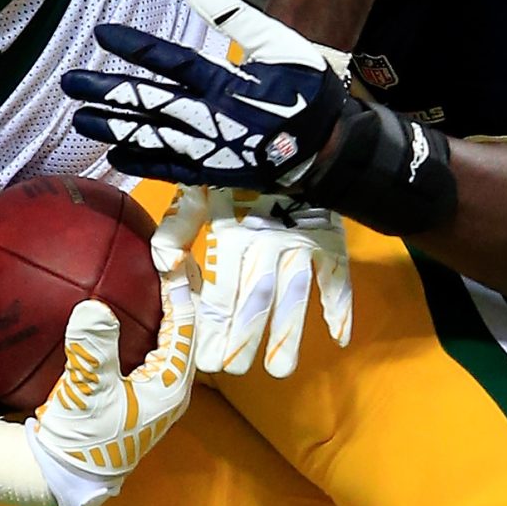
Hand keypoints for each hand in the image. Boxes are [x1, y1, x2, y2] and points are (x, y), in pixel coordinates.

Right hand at [0, 263, 198, 505]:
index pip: (185, 326)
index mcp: (171, 386)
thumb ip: (92, 351)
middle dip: (180, 290)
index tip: (168, 255)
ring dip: (164, 303)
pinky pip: (148, 343)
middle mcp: (171, 385)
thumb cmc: (81, 439)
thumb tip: (95, 308)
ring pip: (169, 334)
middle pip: (185, 326)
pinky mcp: (135, 387)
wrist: (61, 474)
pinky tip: (123, 299)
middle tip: (169, 253)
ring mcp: (154, 387)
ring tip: (153, 267)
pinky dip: (142, 319)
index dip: (179, 288)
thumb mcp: (85, 394)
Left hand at [62, 0, 352, 192]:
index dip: (137, 47)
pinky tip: (115, 155)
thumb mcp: (280, 45)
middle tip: (70, 84)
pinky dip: (143, 162)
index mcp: (226, 82)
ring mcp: (209, 148)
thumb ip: (238, 18)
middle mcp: (211, 116)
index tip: (103, 33)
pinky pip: (171, 167)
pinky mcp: (214, 171)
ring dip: (115, 127)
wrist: (328, 150)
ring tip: (80, 119)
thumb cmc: (305, 93)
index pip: (172, 61)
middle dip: (108, 92)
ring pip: (152, 136)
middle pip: (149, 102)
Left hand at [157, 186, 352, 377]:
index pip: (221, 292)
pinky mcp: (330, 238)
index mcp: (232, 233)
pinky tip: (338, 337)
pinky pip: (338, 277)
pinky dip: (341, 306)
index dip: (214, 327)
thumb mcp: (197, 186)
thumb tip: (165, 264)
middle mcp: (268, 241)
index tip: (206, 360)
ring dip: (288, 334)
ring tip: (279, 369)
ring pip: (295, 295)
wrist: (288, 135)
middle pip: (257, 300)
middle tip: (234, 370)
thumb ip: (179, 225)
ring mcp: (302, 241)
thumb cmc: (234, 168)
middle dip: (244, 339)